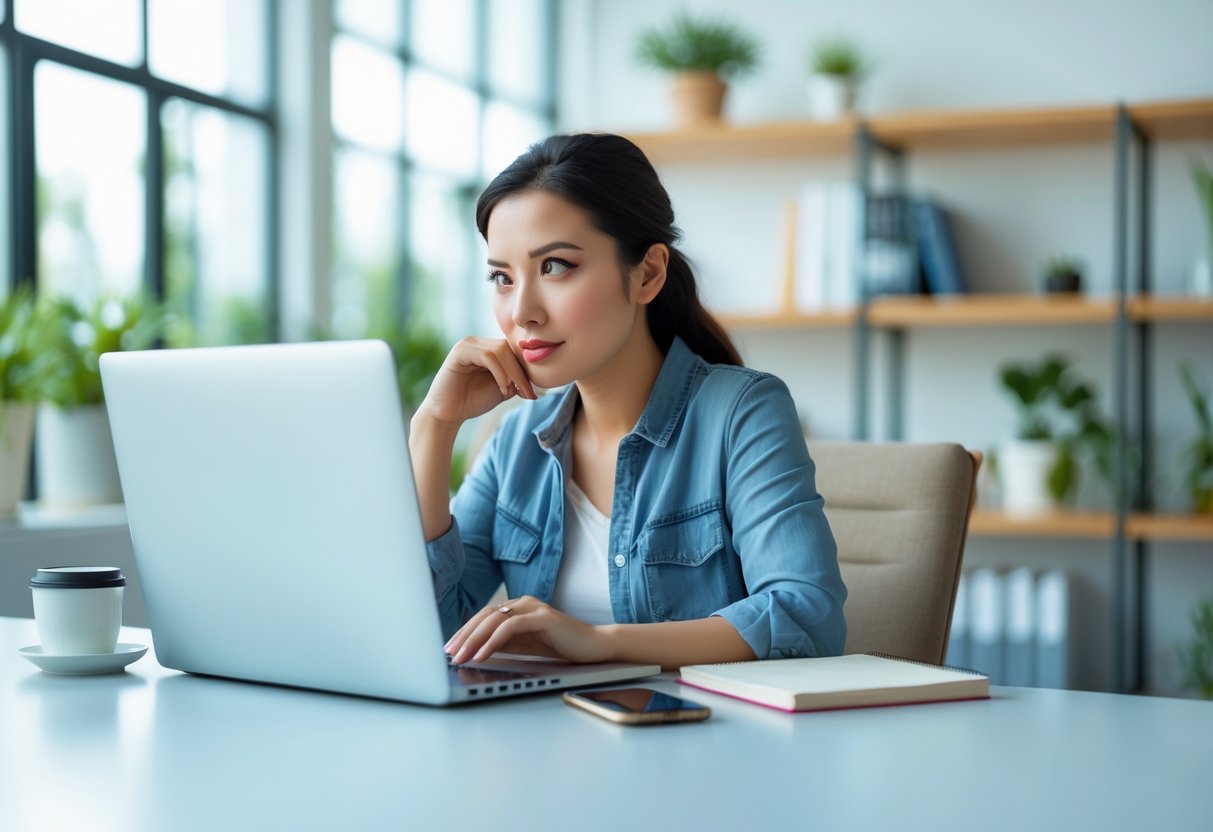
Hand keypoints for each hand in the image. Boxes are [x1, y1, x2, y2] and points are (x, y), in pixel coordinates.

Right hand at [416, 337, 537, 428]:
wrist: (448, 414)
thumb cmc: (473, 401)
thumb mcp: (502, 389)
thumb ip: (517, 379)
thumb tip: (538, 376)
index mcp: (488, 348)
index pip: (513, 352)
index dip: (525, 371)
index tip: (533, 394)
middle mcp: (478, 342)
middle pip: (509, 349)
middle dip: (521, 373)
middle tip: (528, 394)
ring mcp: (468, 344)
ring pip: (500, 351)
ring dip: (512, 373)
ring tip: (512, 392)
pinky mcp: (460, 350)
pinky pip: (487, 356)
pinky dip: (500, 373)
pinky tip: (503, 388)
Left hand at [445, 596, 612, 664]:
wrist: (595, 646)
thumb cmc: (563, 646)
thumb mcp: (526, 646)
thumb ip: (504, 644)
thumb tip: (476, 650)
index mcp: (519, 607)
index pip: (484, 616)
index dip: (465, 631)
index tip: (450, 648)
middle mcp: (524, 603)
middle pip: (484, 615)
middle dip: (464, 635)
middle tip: (449, 653)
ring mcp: (533, 607)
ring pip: (494, 619)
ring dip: (474, 639)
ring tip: (461, 656)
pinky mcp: (542, 617)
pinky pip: (510, 627)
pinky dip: (493, 641)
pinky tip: (483, 654)